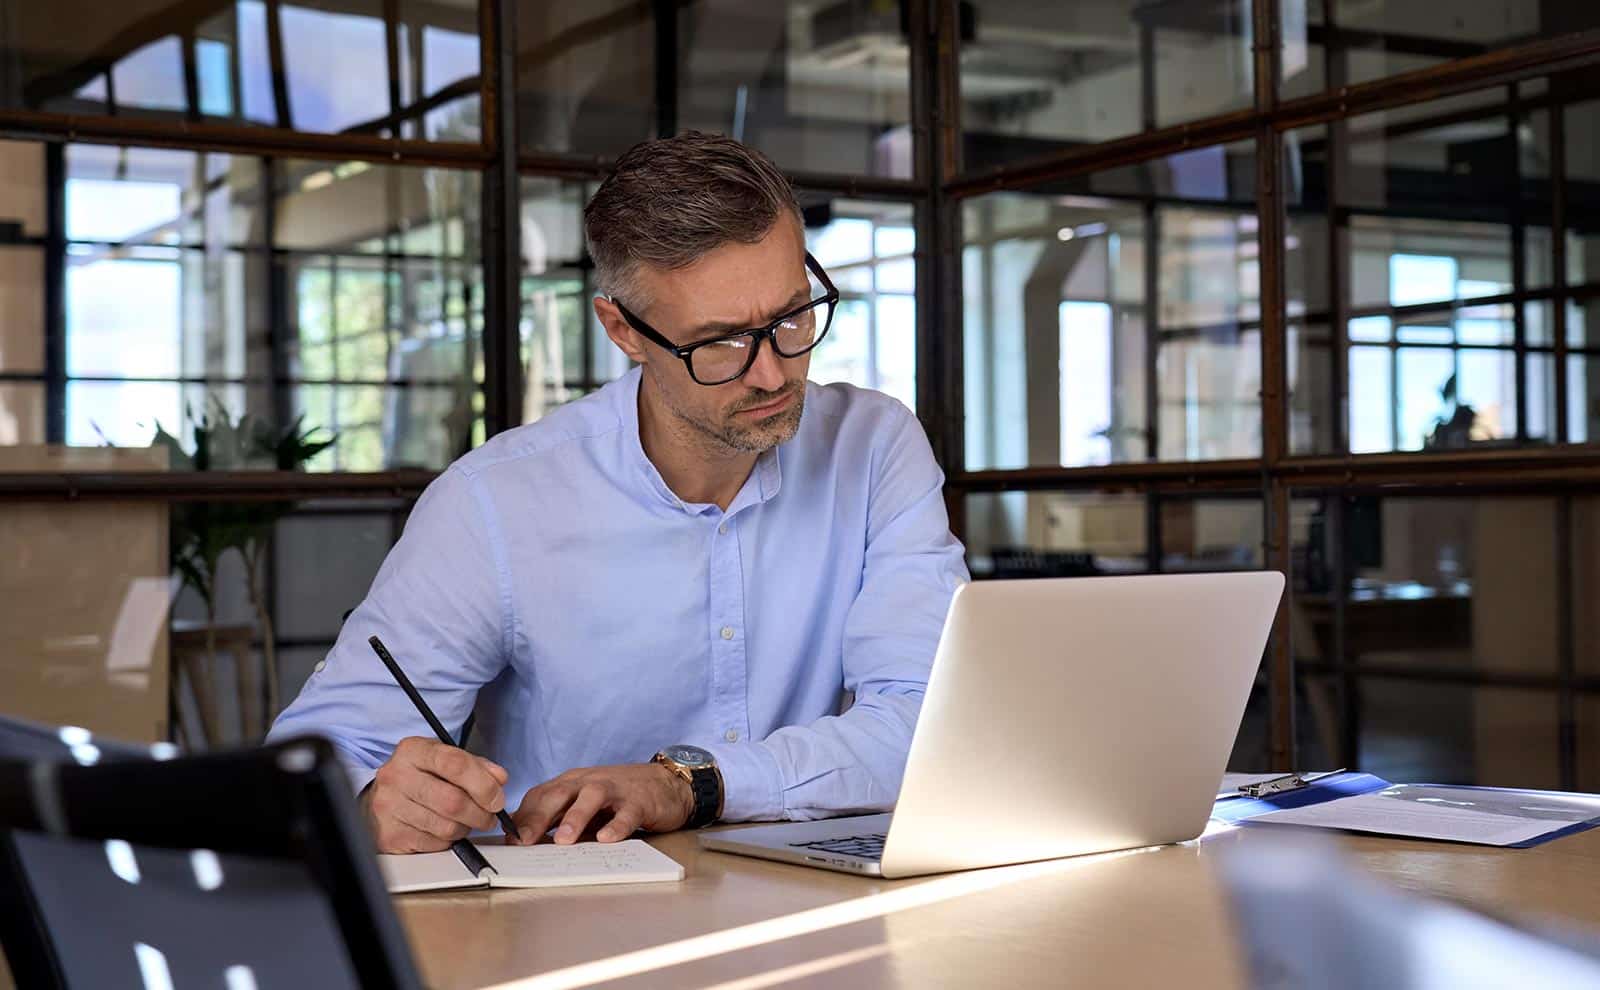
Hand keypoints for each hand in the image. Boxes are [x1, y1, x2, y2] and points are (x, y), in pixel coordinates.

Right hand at [363, 736, 511, 852]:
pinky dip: (448, 840)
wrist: (380, 798)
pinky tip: (443, 829)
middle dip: (480, 813)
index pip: (455, 764)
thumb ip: (475, 766)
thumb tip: (499, 779)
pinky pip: (435, 844)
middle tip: (489, 815)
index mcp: (413, 750)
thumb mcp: (443, 759)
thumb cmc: (417, 777)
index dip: (484, 784)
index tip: (497, 798)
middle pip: (453, 801)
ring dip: (466, 828)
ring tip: (465, 820)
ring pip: (447, 826)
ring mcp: (390, 806)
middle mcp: (397, 776)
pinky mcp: (391, 835)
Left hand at [511, 763, 693, 844]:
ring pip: (591, 797)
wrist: (665, 783)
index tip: (509, 840)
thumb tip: (527, 842)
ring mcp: (614, 790)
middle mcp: (588, 782)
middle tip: (524, 841)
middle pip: (559, 794)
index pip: (541, 796)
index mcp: (572, 783)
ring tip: (563, 840)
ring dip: (575, 818)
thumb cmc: (618, 797)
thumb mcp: (584, 805)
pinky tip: (607, 839)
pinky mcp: (639, 801)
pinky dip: (616, 825)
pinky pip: (626, 813)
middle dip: (539, 817)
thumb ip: (560, 820)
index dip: (523, 817)